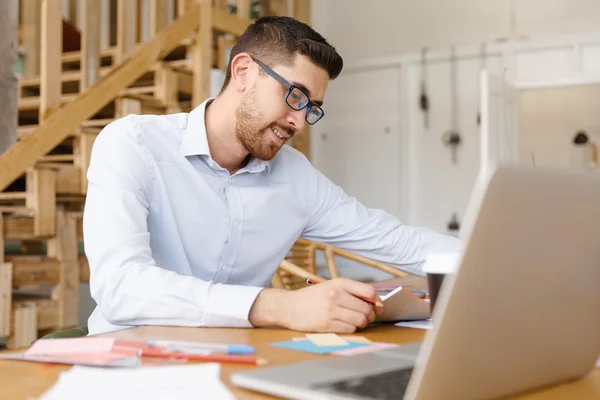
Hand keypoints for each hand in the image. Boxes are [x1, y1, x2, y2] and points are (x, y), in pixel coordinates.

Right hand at [249, 278, 383, 332]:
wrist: (289, 306)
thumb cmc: (313, 297)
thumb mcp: (331, 286)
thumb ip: (351, 292)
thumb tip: (375, 303)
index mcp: (339, 283)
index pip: (369, 291)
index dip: (377, 301)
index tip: (378, 307)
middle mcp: (336, 295)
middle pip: (367, 309)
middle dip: (370, 316)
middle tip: (365, 318)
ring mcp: (331, 310)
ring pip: (360, 321)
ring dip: (361, 324)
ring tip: (355, 322)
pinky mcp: (326, 325)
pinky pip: (350, 330)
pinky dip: (351, 329)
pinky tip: (344, 325)